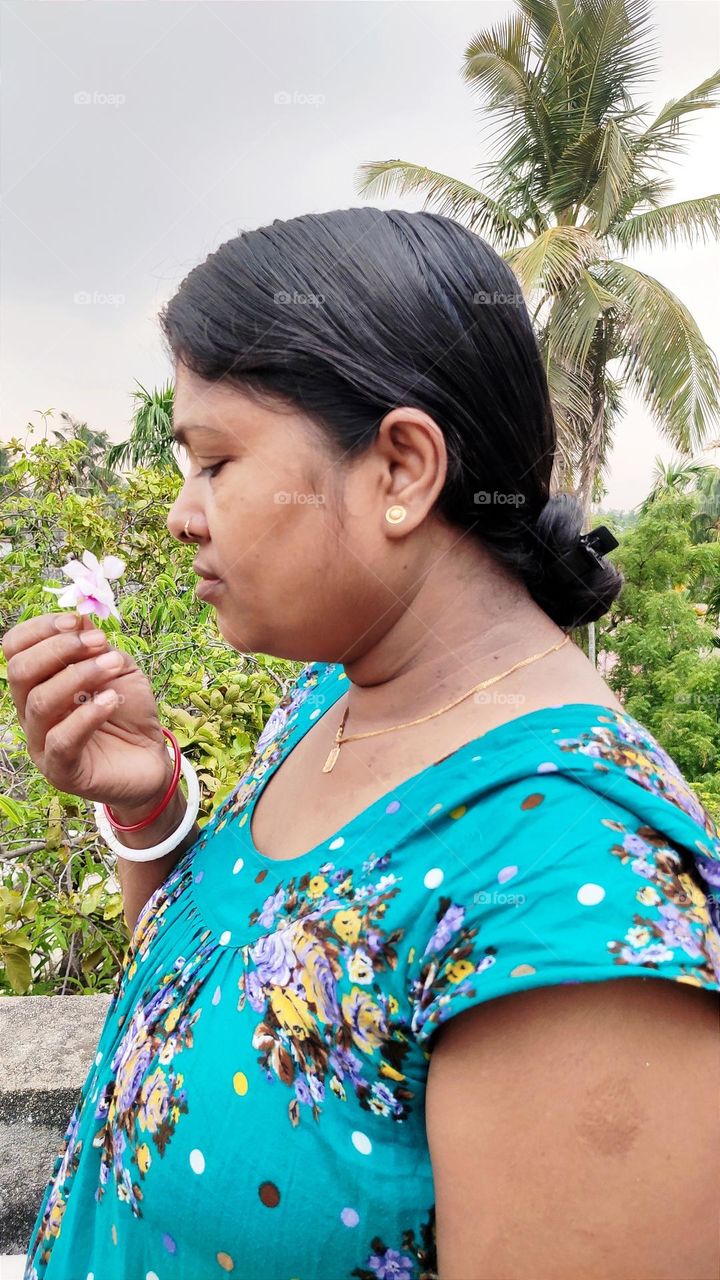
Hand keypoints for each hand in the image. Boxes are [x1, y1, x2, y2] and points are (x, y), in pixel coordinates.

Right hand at [2, 612, 173, 813]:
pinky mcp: (62, 772)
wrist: (151, 760)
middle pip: (19, 672)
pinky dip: (87, 715)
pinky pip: (61, 741)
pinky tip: (111, 700)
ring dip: (80, 675)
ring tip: (114, 666)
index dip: (39, 629)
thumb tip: (79, 618)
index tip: (75, 621)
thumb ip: (97, 647)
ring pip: (40, 703)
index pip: (15, 650)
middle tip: (99, 642)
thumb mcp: (118, 669)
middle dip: (59, 649)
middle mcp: (31, 713)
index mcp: (38, 684)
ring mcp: (42, 745)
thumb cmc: (129, 713)